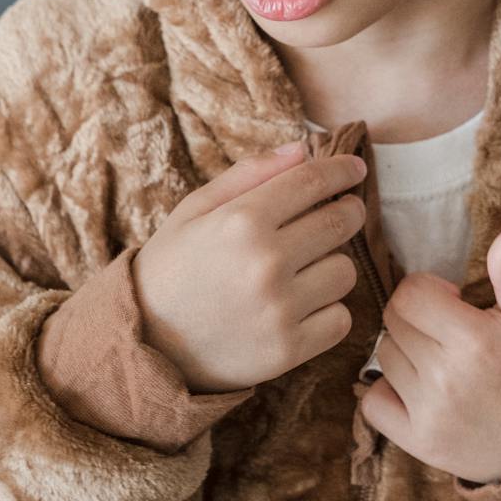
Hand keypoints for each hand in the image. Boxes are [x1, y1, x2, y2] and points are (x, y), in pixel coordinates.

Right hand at [132, 145, 365, 392]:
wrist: (145, 345)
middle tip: (340, 213)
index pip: (314, 181)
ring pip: (345, 271)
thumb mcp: (195, 209)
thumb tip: (303, 149)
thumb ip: (249, 174)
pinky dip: (328, 311)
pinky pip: (340, 319)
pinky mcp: (287, 351)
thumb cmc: (172, 268)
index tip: (355, 169)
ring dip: (331, 264)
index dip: (343, 170)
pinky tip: (301, 305)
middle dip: (346, 211)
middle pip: (340, 222)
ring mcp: (279, 310)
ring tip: (304, 268)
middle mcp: (265, 263)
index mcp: (242, 221)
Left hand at [359, 230, 500, 483]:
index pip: (409, 294)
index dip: (428, 289)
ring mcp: (429, 413)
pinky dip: (386, 393)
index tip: (454, 302)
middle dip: (416, 316)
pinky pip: (372, 403)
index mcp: (474, 340)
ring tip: (439, 361)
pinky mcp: (418, 442)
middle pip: (393, 321)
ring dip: (404, 352)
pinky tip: (416, 390)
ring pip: (384, 357)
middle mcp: (445, 377)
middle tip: (447, 331)